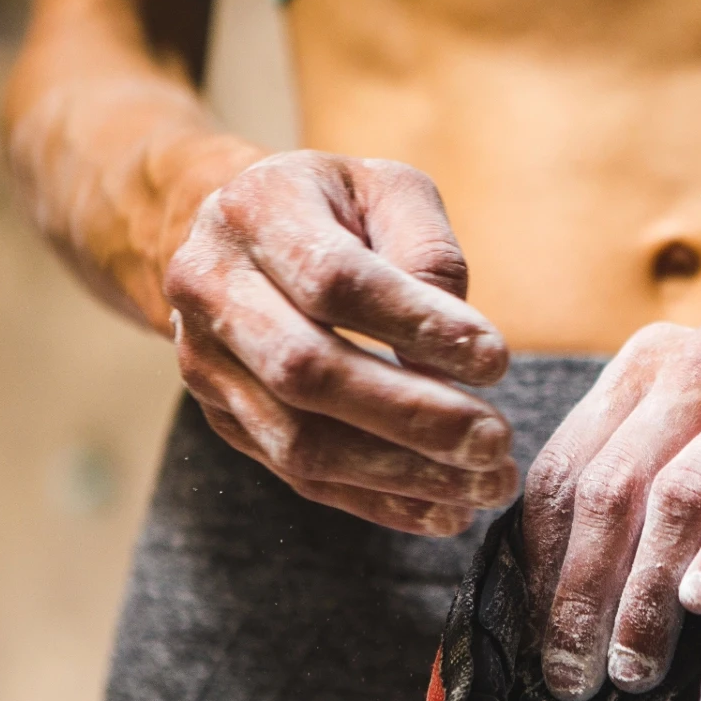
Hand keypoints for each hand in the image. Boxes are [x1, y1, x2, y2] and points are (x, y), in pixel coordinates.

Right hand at [166, 150, 515, 535]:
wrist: (237, 233)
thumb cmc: (336, 208)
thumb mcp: (388, 190)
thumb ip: (427, 251)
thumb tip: (458, 349)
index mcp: (255, 210)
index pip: (334, 281)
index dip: (415, 325)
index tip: (496, 360)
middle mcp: (209, 287)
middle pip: (307, 371)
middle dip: (412, 416)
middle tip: (496, 441)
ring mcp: (205, 362)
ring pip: (298, 440)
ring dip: (401, 474)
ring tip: (485, 485)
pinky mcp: (224, 418)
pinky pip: (299, 476)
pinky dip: (378, 501)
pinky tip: (446, 510)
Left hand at [522, 319, 700, 700]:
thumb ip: (637, 515)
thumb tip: (562, 614)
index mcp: (653, 365)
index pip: (571, 466)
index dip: (544, 559)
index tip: (536, 636)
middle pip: (616, 484)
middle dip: (586, 589)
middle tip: (576, 670)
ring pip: (684, 492)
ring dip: (650, 591)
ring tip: (636, 661)